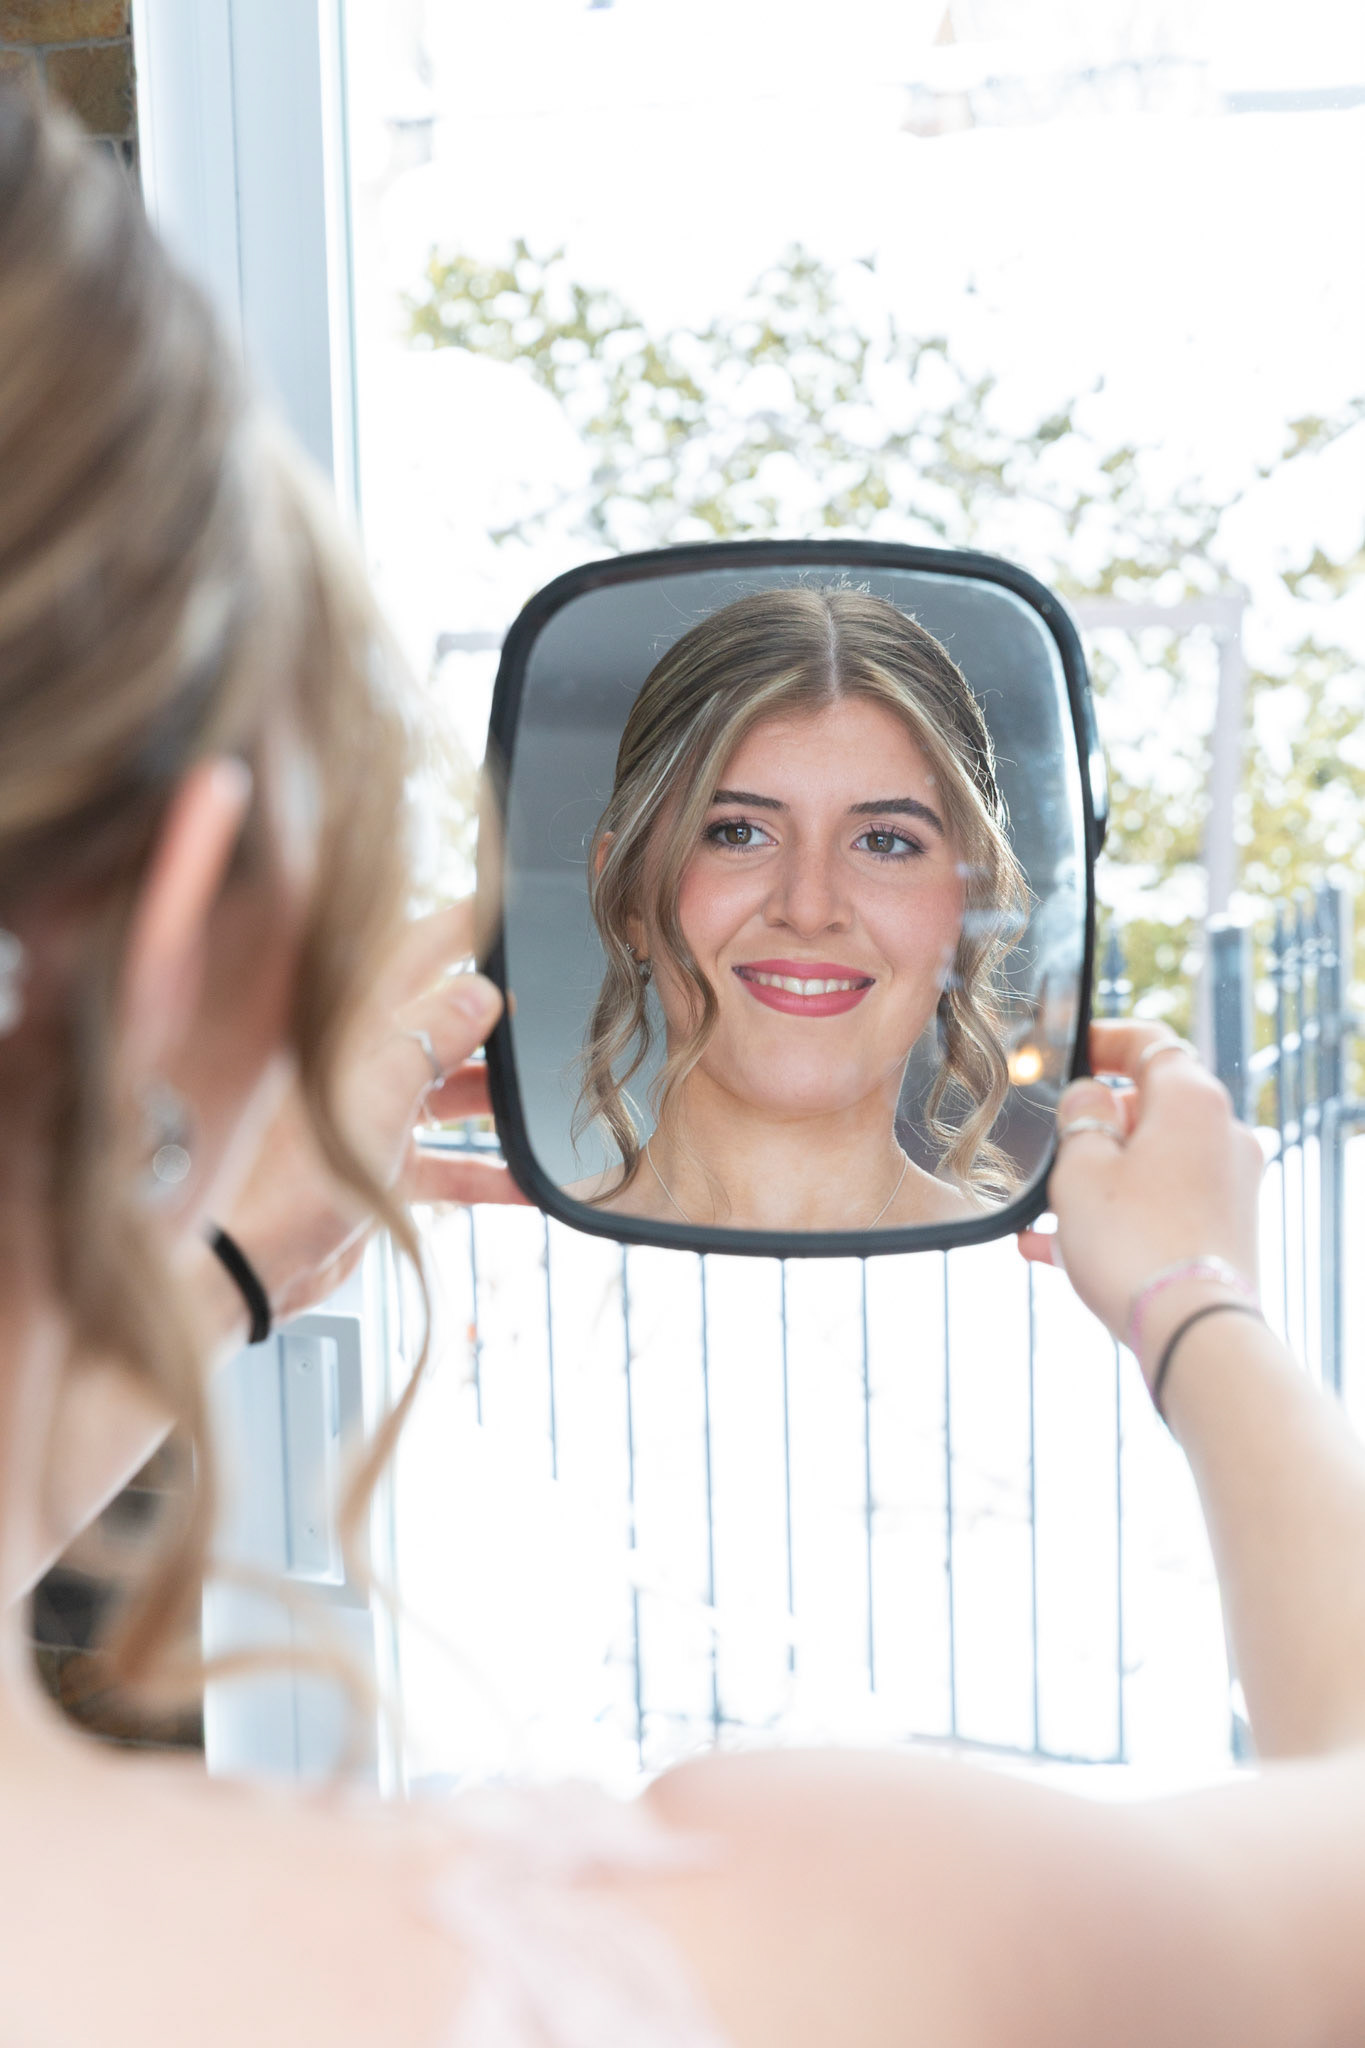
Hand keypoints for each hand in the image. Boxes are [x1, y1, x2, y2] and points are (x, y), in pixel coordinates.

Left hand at [202, 899, 527, 1335]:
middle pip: (443, 1021)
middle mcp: (361, 1061)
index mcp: (349, 1026)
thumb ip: (429, 1041)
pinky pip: (446, 1159)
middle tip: (549, 1014)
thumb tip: (482, 992)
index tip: (511, 904)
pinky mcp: (380, 1164)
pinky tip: (527, 1183)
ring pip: (450, 1089)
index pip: (415, 951)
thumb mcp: (373, 1100)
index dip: (463, 925)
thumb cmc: (284, 1182)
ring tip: (548, 1103)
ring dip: (497, 1101)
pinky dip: (484, 1170)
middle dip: (497, 1021)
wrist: (248, 1269)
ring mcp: (372, 1113)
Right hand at [1018, 1021, 1263, 1381]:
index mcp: (1192, 1099)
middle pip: (1150, 1106)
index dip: (1104, 1039)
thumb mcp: (1080, 1167)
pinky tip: (1054, 1247)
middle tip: (1048, 1150)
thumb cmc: (1133, 1243)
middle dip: (1094, 1126)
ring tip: (1039, 1213)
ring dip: (1097, 1177)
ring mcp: (1229, 1184)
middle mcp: (1222, 1133)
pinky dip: (1117, 1213)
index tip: (1071, 1052)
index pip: (1149, 1042)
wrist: (1191, 1332)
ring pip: (1151, 1161)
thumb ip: (1078, 1117)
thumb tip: (1089, 1098)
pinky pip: (1160, 1204)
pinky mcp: (1225, 1229)